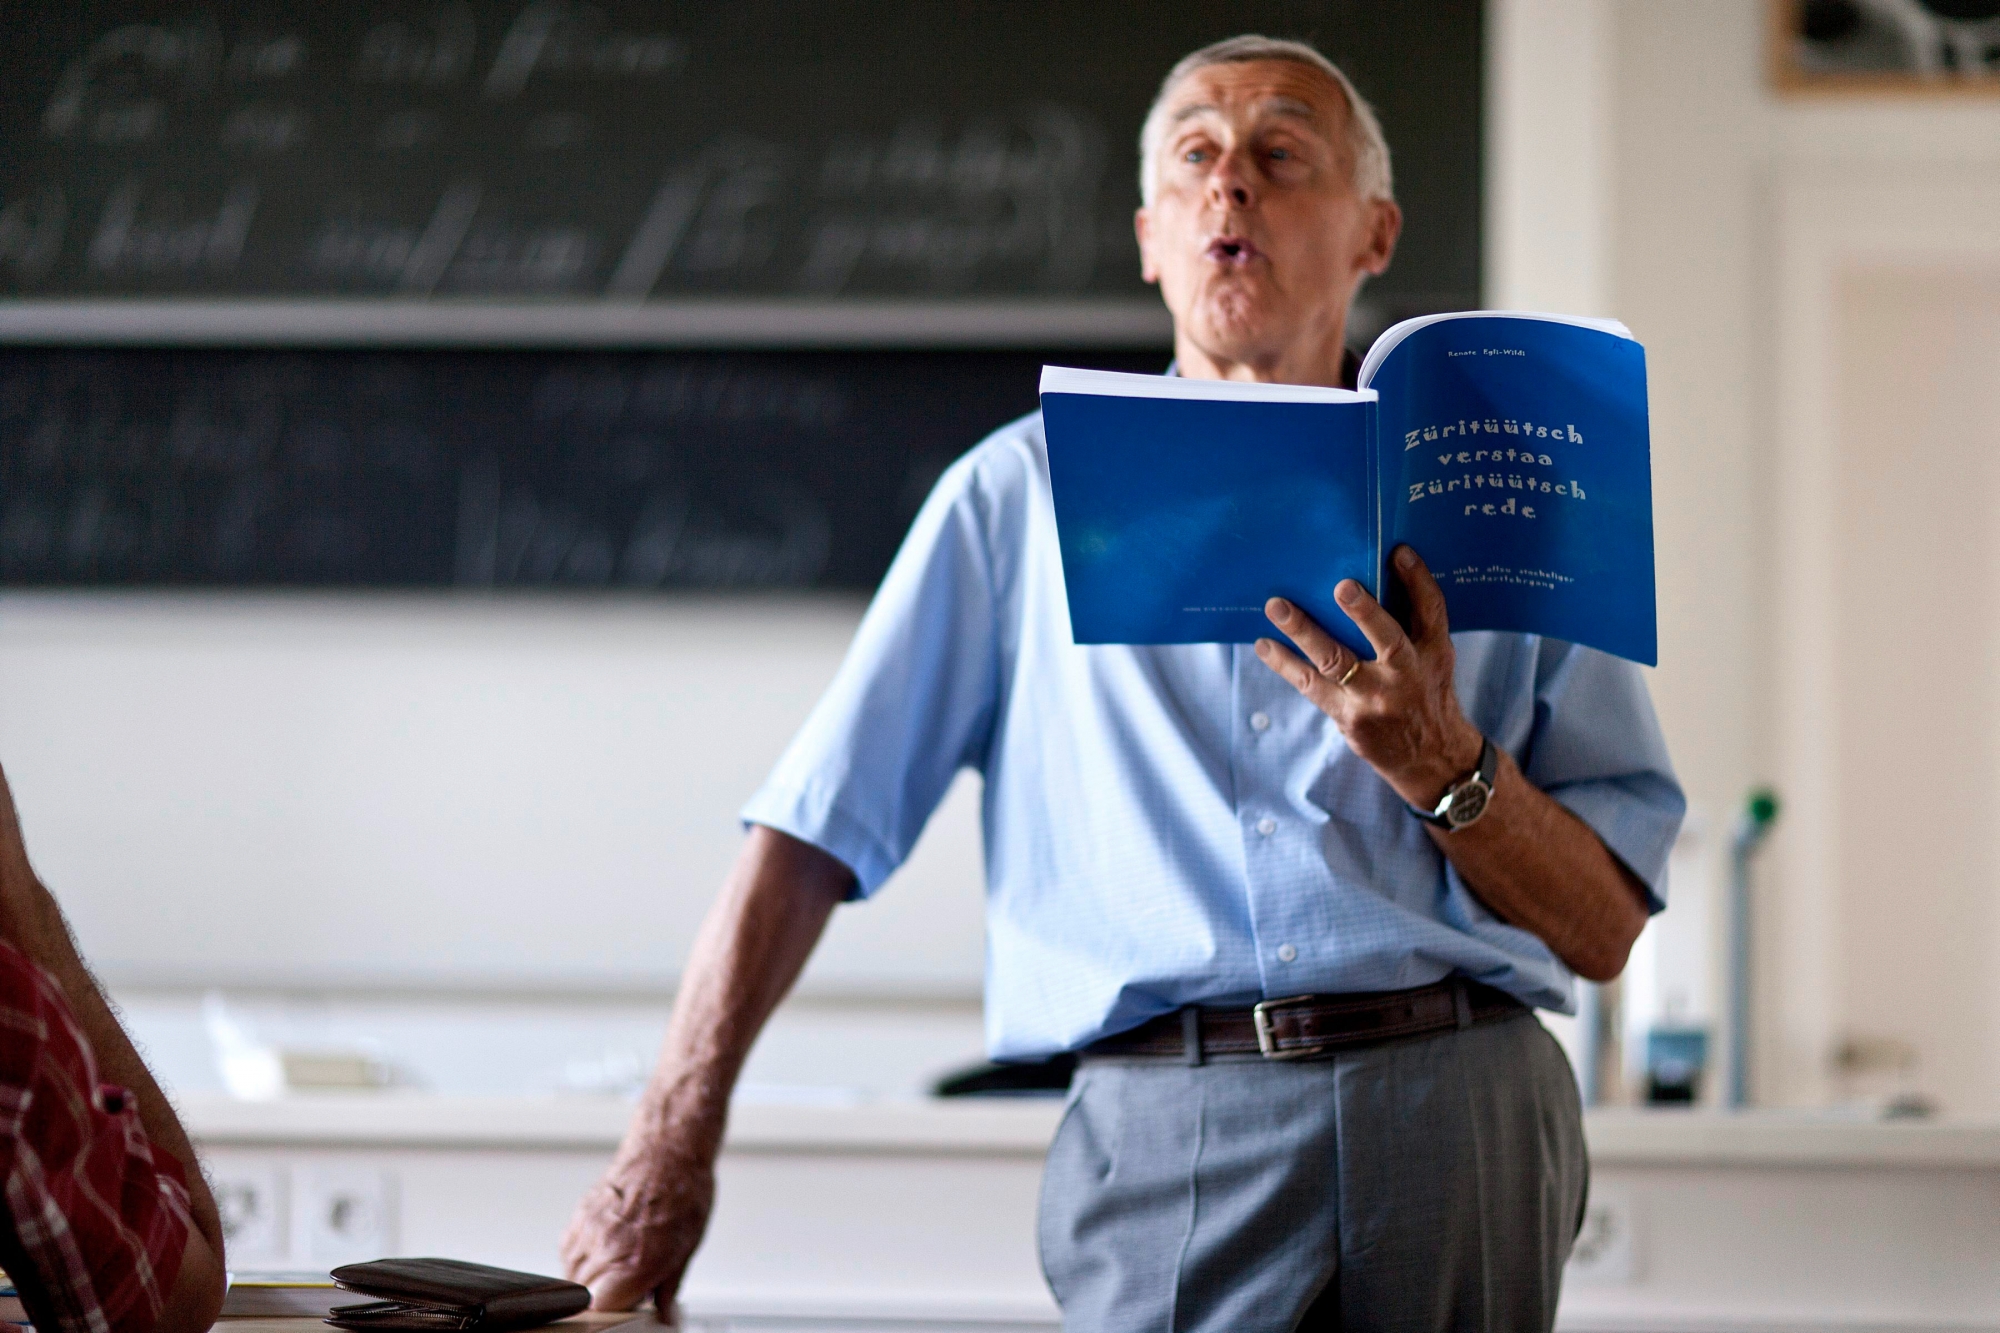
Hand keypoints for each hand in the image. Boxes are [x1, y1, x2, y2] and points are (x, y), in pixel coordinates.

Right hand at [559, 1134, 715, 1316]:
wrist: (668, 1149)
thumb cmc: (683, 1191)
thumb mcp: (686, 1248)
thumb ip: (667, 1288)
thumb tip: (664, 1316)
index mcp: (635, 1262)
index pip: (602, 1311)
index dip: (614, 1313)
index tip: (627, 1308)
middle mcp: (606, 1248)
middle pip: (584, 1296)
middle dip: (604, 1297)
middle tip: (627, 1286)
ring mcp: (588, 1231)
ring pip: (572, 1275)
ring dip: (591, 1278)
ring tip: (618, 1263)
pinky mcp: (578, 1217)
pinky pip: (568, 1252)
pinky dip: (582, 1257)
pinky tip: (606, 1247)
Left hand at [1254, 545, 1482, 809]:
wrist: (1428, 757)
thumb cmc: (1425, 691)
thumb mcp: (1435, 657)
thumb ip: (1415, 618)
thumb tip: (1388, 563)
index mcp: (1431, 653)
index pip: (1431, 611)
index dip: (1418, 581)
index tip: (1399, 552)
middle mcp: (1407, 675)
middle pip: (1388, 638)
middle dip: (1365, 612)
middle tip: (1341, 586)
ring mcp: (1374, 699)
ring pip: (1336, 662)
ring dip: (1303, 632)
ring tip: (1276, 607)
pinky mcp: (1347, 716)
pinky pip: (1310, 685)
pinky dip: (1284, 663)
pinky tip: (1264, 644)